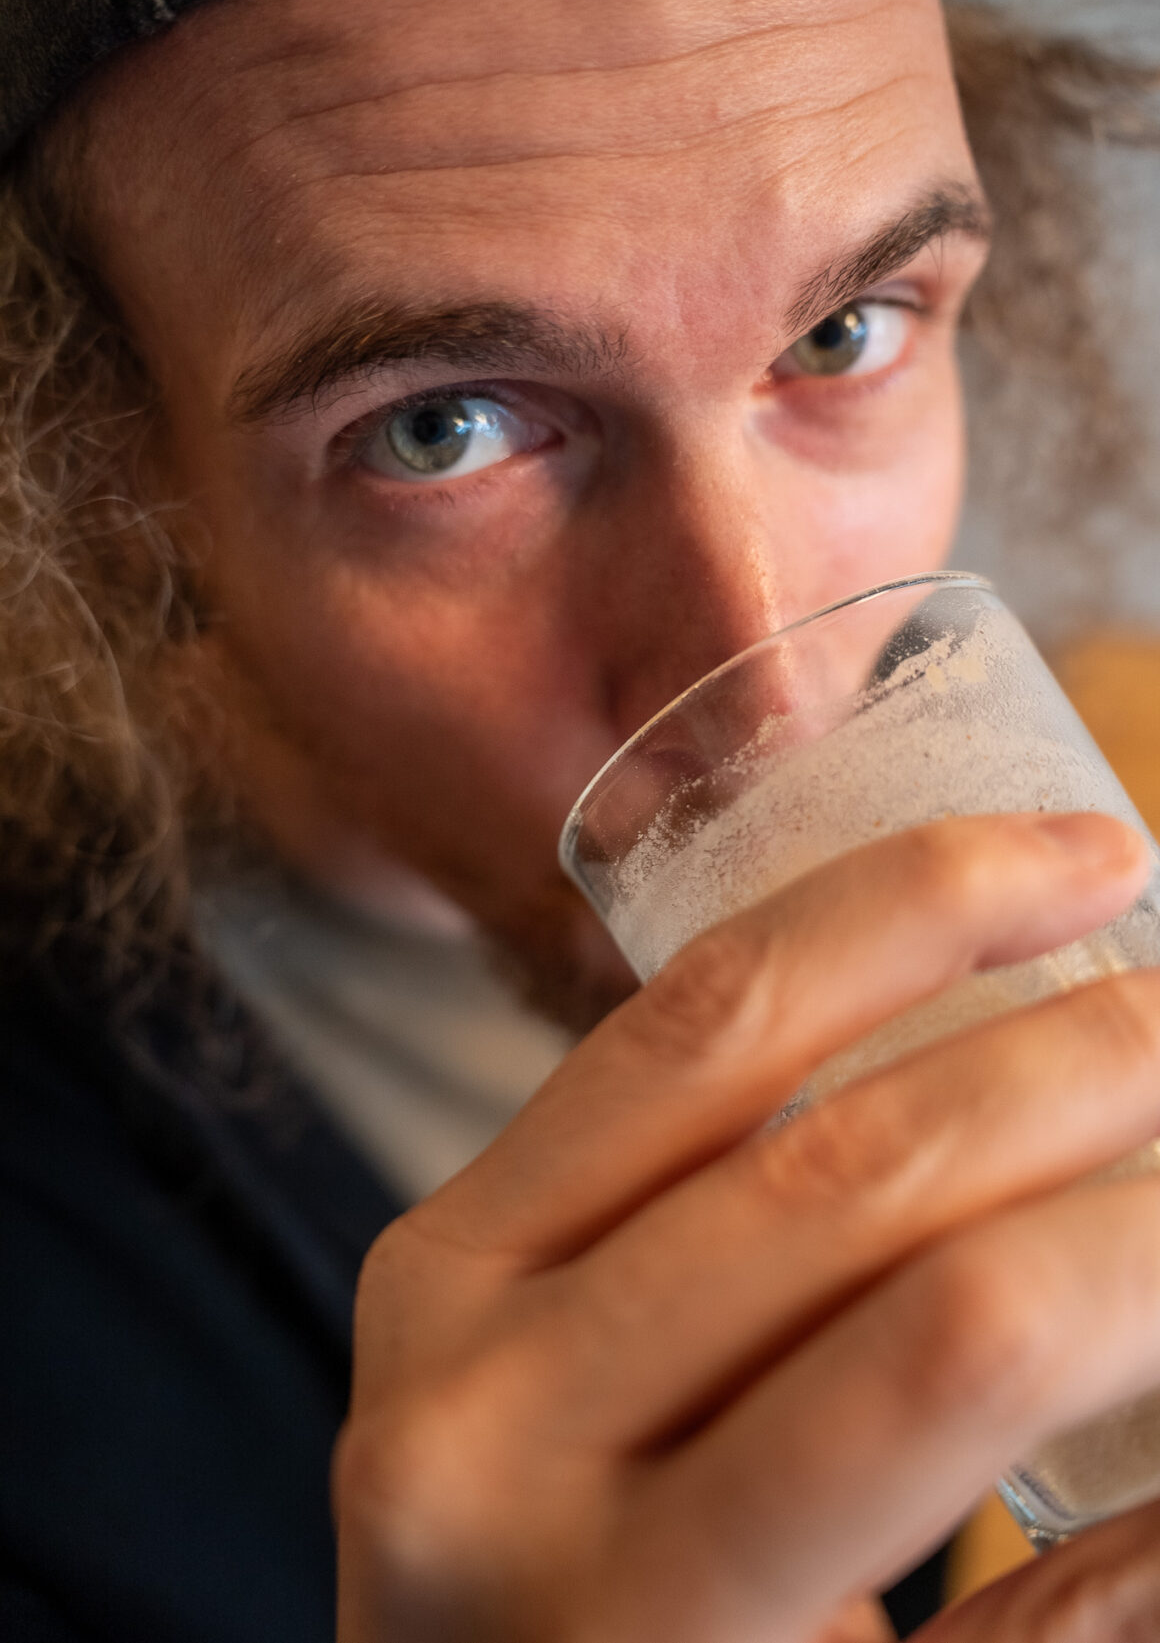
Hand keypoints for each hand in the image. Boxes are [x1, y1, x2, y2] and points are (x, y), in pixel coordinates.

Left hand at [334, 812, 1159, 1641]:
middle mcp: (502, 1440)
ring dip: (919, 915)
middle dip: (1063, 1063)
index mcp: (644, 1619)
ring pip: (710, 1035)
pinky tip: (909, 900)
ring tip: (1084, 859)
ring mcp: (438, 1310)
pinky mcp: (431, 1233)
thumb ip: (1055, 1627)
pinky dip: (790, 945)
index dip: (1130, 1244)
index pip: (941, 1352)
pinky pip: (633, 1039)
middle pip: (837, 1177)